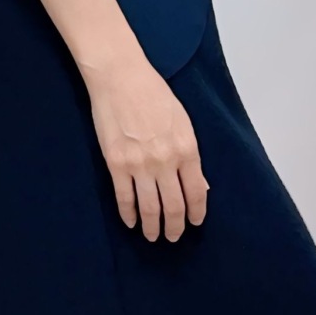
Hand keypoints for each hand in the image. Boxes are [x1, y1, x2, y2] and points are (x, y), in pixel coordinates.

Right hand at [87, 53, 208, 242]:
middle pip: (174, 206)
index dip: (197, 212)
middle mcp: (165, 161)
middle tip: (174, 236)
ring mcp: (140, 164)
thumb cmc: (153, 93)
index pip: (196, 192)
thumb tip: (199, 185)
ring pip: (150, 208)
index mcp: (187, 149)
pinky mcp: (116, 164)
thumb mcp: (182, 122)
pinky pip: (124, 198)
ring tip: (153, 236)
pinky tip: (131, 222)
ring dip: (153, 227)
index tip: (195, 223)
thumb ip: (190, 155)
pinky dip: (129, 214)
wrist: (120, 77)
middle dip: (175, 226)